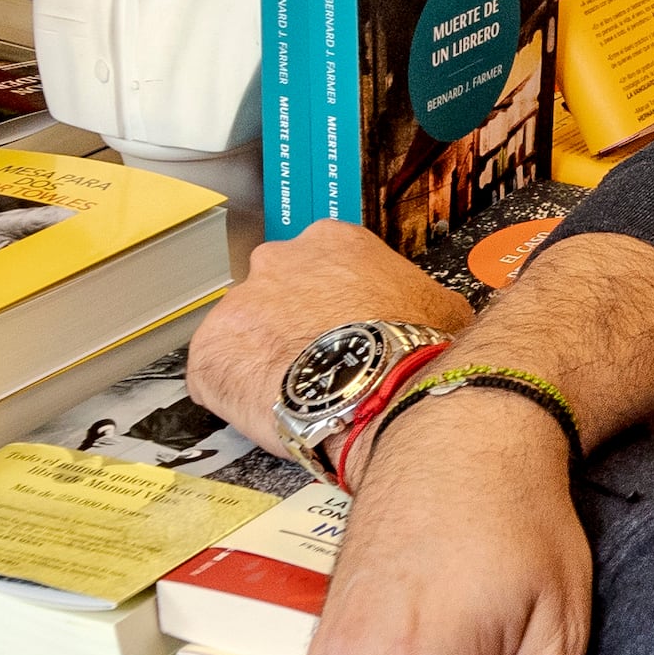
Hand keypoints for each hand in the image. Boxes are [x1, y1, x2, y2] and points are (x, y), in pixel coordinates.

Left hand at [189, 222, 468, 458]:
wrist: (376, 389)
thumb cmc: (412, 349)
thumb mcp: (442, 309)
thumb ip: (424, 303)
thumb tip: (440, 319)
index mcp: (333, 242)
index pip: (322, 267)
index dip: (332, 305)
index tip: (343, 331)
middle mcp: (278, 260)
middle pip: (276, 294)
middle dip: (291, 326)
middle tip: (318, 364)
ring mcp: (238, 303)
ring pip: (244, 334)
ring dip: (264, 359)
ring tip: (295, 395)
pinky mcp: (211, 350)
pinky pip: (216, 375)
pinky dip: (235, 394)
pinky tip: (267, 412)